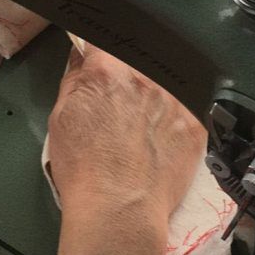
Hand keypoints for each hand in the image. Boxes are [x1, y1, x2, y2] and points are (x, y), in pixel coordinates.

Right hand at [48, 44, 204, 219]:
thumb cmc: (83, 169)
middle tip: (118, 102)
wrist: (119, 210)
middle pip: (138, 62)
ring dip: (153, 94)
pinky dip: (172, 117)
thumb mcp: (61, 119)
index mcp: (109, 71)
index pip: (104, 43)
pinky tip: (160, 138)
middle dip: (128, 74)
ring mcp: (174, 100)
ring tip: (140, 124)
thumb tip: (81, 58)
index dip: (99, 52)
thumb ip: (73, 80)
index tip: (98, 62)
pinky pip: (184, 108)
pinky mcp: (194, 124)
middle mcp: (146, 78)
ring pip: (164, 83)